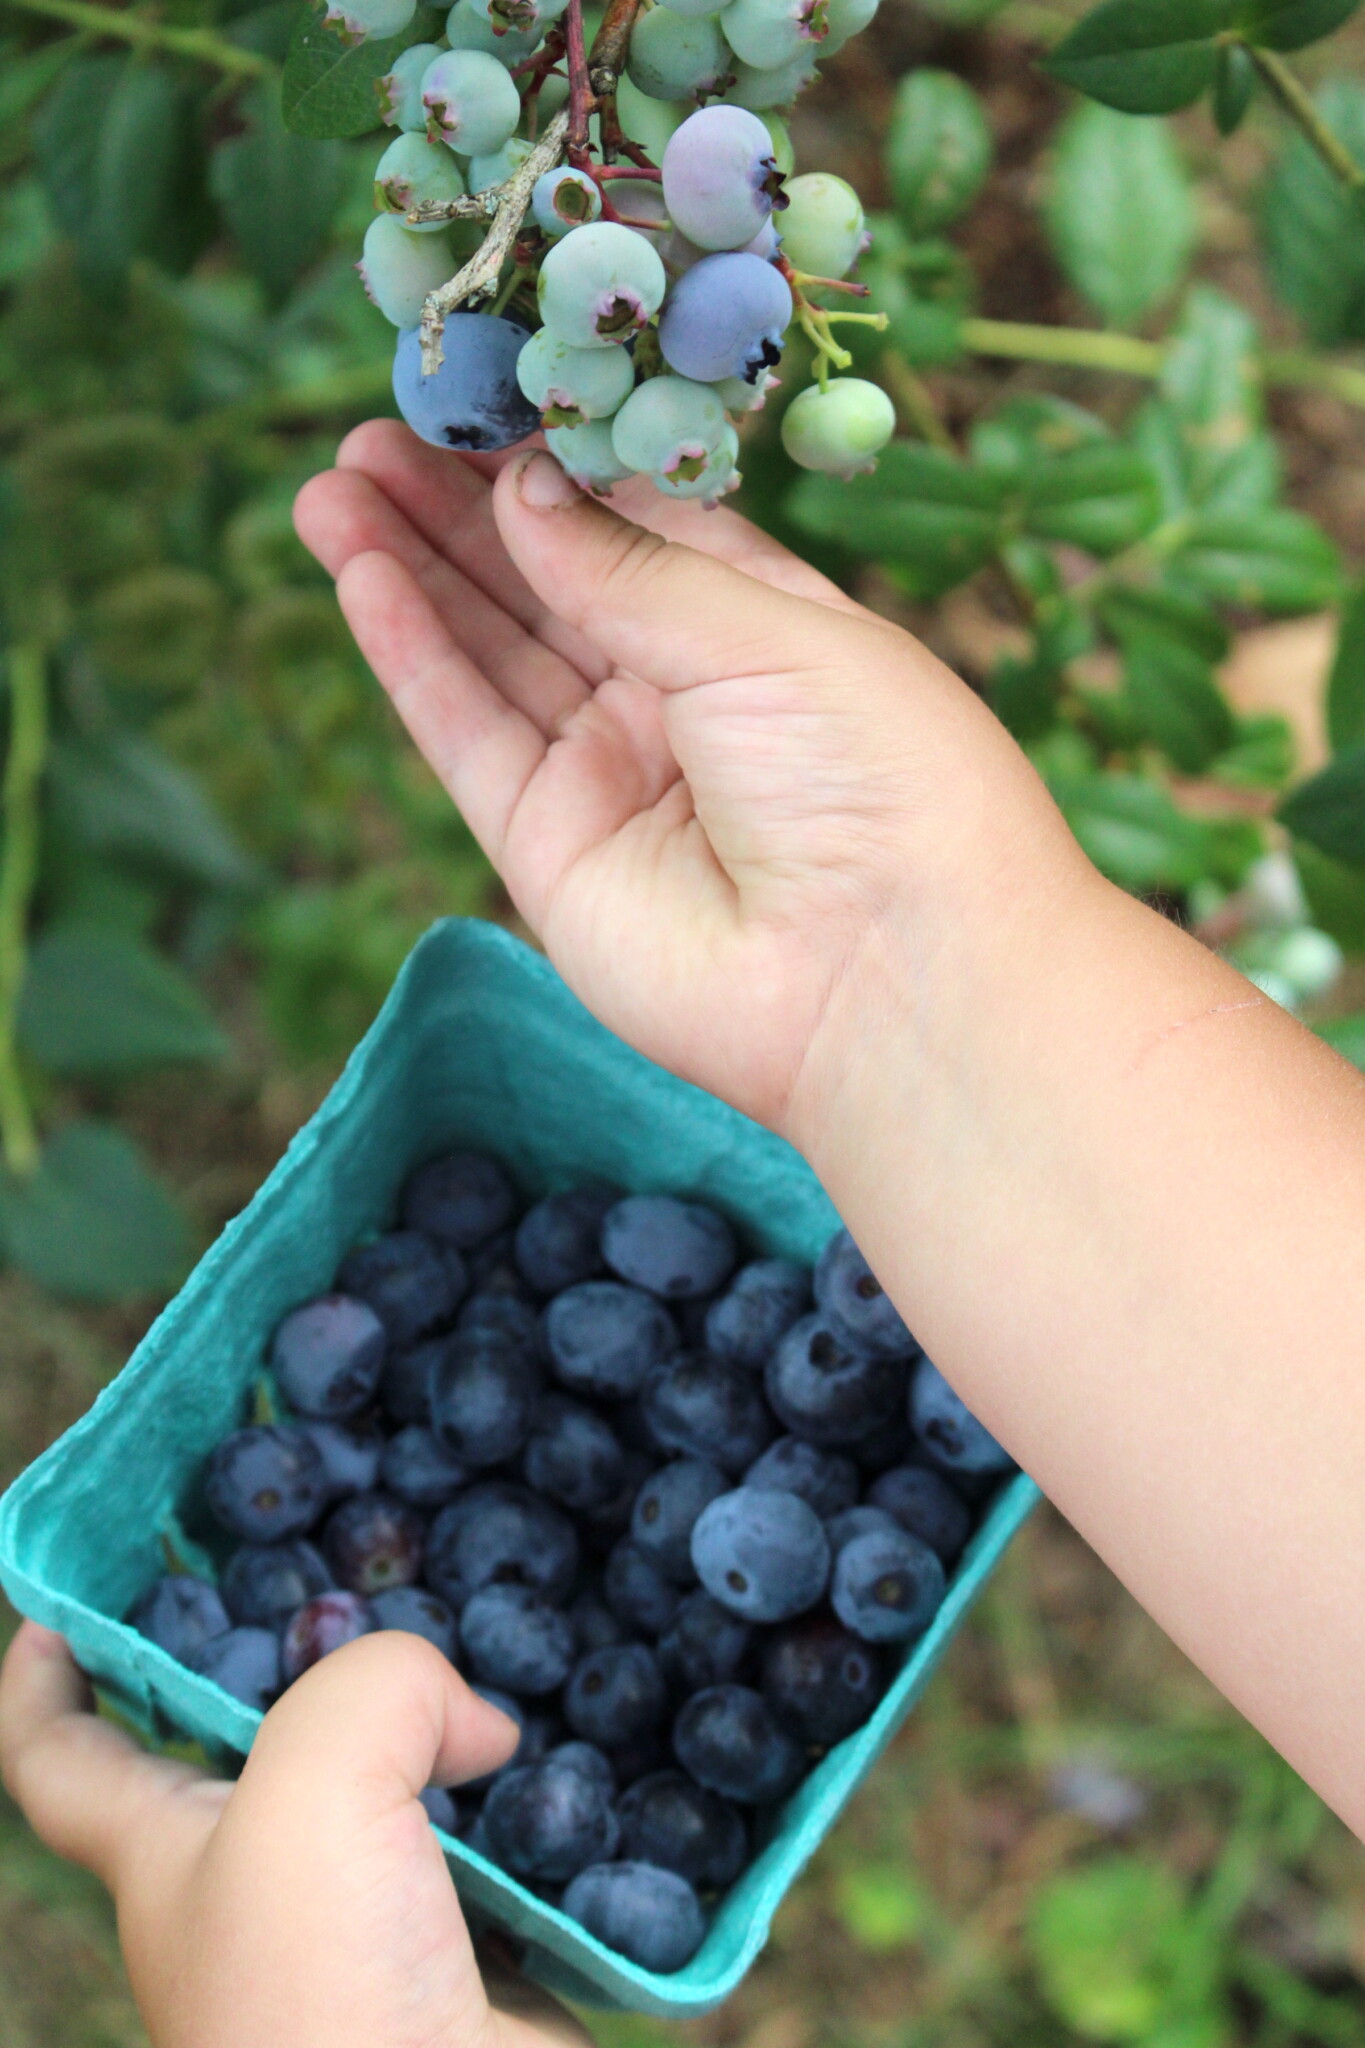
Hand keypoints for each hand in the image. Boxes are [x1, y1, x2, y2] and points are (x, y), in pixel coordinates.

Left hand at [0, 1620, 592, 2047]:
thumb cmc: (322, 1998)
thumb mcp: (305, 1791)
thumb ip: (374, 1688)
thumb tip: (477, 1731)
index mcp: (167, 1854)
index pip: (62, 1759)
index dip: (44, 1681)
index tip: (58, 1609)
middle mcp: (256, 1890)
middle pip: (251, 1744)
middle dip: (297, 1656)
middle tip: (352, 1573)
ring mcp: (365, 1930)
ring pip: (396, 1787)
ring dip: (446, 1725)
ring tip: (500, 1646)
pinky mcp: (471, 1961)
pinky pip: (507, 1854)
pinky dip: (545, 1806)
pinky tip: (577, 1765)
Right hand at [293, 426, 1082, 1138]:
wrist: (890, 979)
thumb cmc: (880, 782)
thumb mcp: (770, 635)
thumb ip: (634, 568)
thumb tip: (525, 492)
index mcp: (765, 632)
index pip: (637, 532)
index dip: (553, 471)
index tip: (473, 402)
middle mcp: (684, 702)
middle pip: (549, 588)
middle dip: (461, 511)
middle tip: (370, 434)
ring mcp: (615, 779)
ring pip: (492, 653)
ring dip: (412, 569)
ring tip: (331, 486)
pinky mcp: (552, 854)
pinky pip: (468, 736)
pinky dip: (411, 655)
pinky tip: (360, 574)